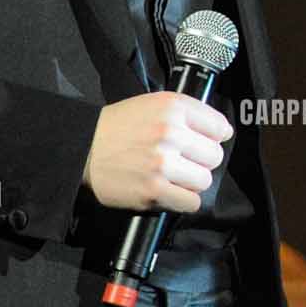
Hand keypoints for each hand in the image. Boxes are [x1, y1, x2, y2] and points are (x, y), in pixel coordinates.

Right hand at [79, 91, 232, 212]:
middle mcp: (170, 133)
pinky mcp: (154, 190)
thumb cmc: (117, 126)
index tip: (203, 142)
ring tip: (174, 176)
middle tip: (183, 161)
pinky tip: (170, 191)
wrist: (83, 147)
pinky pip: (191, 202)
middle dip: (201, 161)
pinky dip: (183, 200)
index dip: (213, 137)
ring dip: (192, 181)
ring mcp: (162, 163)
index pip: (219, 127)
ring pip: (204, 180)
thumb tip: (222, 131)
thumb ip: (187, 113)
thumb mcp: (153, 104)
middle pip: (214, 156)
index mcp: (173, 107)